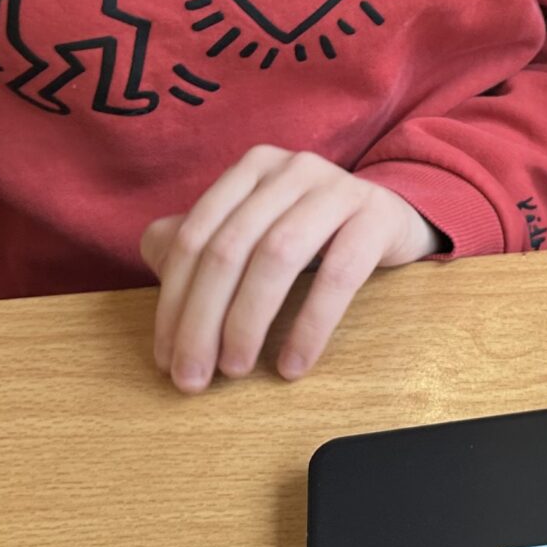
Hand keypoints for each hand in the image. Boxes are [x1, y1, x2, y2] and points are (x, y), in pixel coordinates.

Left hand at [141, 146, 438, 388]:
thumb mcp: (255, 230)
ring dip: (248, 321)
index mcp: (251, 168)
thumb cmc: (311, 233)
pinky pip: (339, 275)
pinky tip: (292, 363)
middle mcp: (290, 169)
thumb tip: (153, 254)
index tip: (166, 358)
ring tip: (235, 370)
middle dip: (202, 321)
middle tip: (194, 378)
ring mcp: (337, 188)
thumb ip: (204, 240)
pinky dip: (310, 324)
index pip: (196, 236)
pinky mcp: (377, 216)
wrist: (392, 218)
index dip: (174, 301)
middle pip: (229, 248)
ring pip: (277, 256)